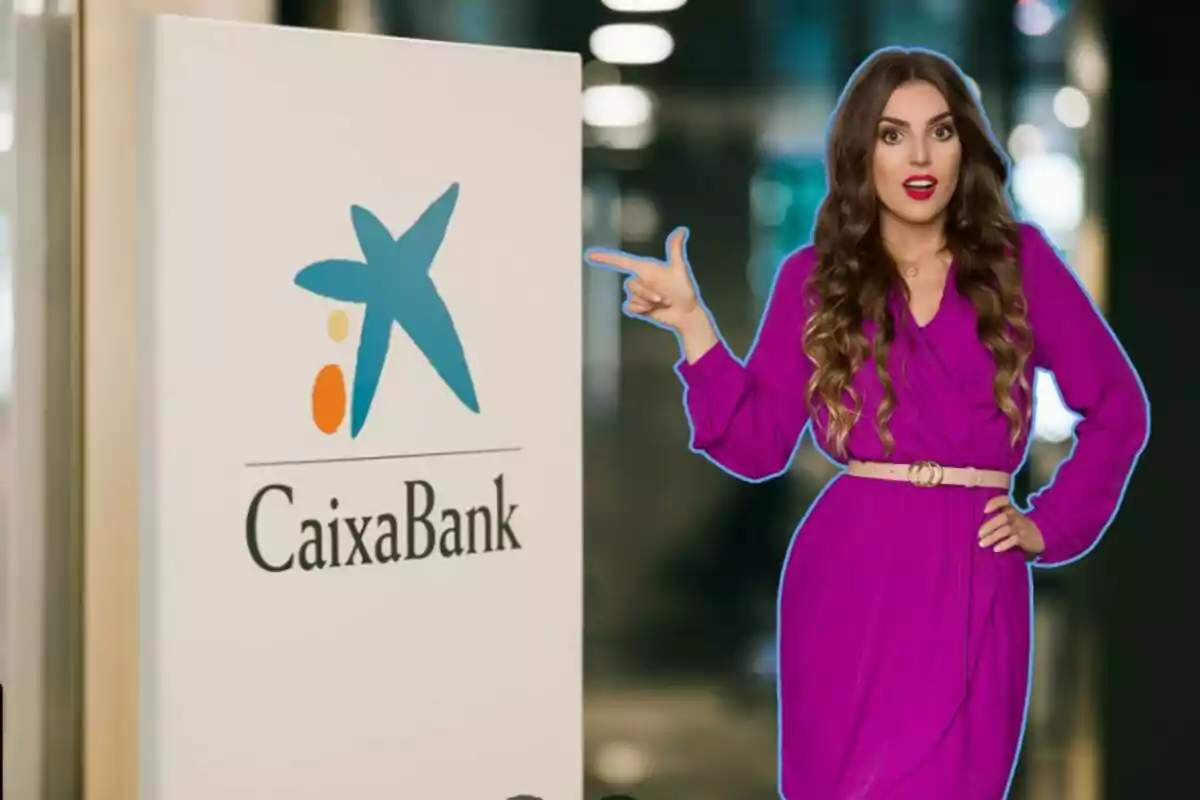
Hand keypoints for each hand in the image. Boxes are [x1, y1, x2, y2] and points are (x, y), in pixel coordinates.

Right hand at [584, 227, 702, 332]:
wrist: (686, 313)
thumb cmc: (684, 291)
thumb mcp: (679, 268)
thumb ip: (675, 249)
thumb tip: (681, 230)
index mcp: (646, 268)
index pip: (621, 261)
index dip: (605, 257)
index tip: (590, 255)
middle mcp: (640, 280)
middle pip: (631, 284)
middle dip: (649, 292)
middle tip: (665, 296)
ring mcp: (638, 294)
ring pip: (633, 297)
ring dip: (649, 302)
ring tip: (663, 302)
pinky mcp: (638, 307)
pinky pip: (631, 307)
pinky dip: (643, 309)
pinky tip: (653, 309)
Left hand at [978, 496, 1043, 558]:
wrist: (1045, 537)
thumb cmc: (1025, 526)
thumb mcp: (1015, 517)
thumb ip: (1002, 516)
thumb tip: (983, 523)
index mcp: (1015, 507)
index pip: (1005, 500)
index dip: (995, 503)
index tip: (985, 510)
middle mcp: (1019, 515)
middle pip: (1003, 517)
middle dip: (989, 526)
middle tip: (979, 534)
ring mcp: (1024, 526)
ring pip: (1006, 530)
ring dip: (992, 537)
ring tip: (982, 544)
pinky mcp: (1027, 537)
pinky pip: (1014, 540)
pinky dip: (1004, 544)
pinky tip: (996, 549)